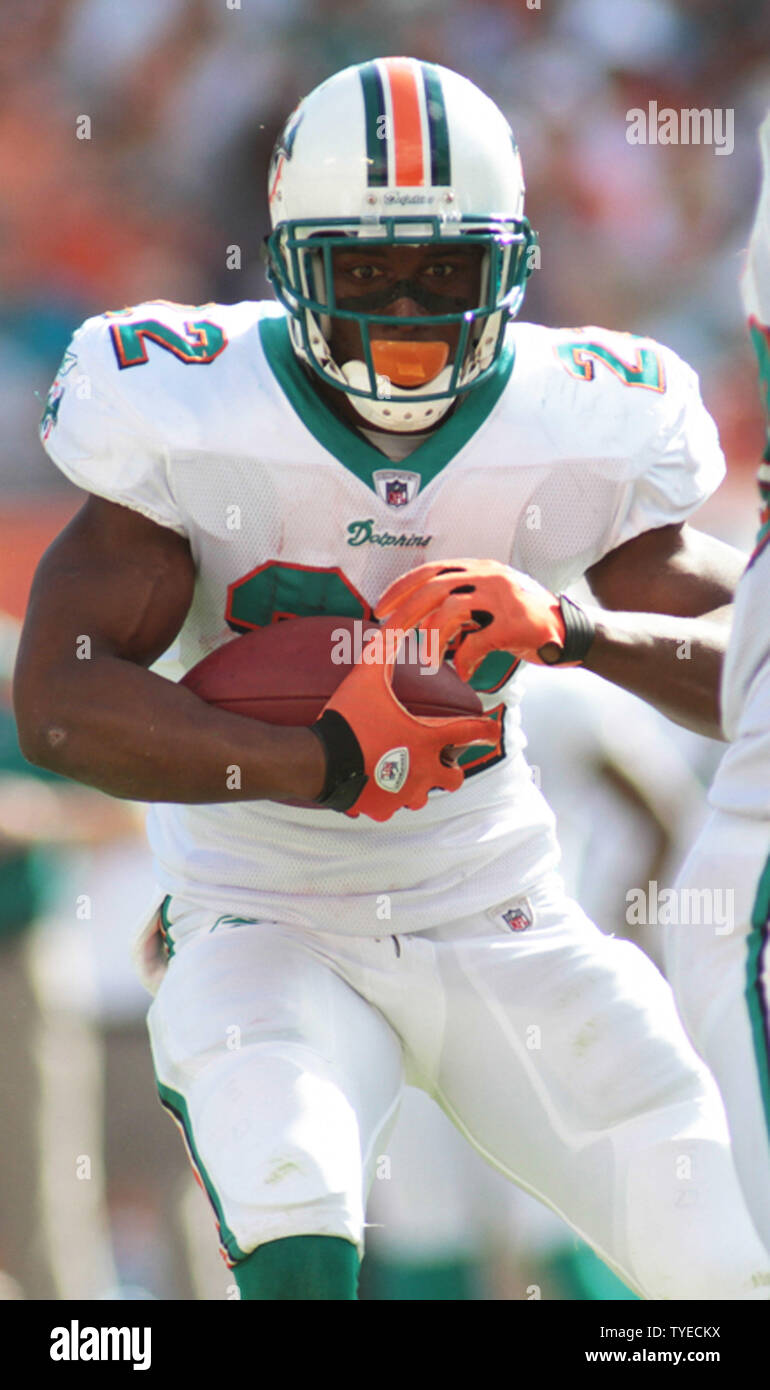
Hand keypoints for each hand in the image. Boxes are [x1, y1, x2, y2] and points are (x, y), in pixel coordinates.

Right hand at [311, 621, 497, 821]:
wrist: (318, 761)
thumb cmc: (347, 717)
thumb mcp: (367, 675)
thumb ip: (386, 645)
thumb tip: (399, 616)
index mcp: (428, 739)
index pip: (473, 733)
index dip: (486, 729)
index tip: (491, 728)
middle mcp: (424, 771)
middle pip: (454, 777)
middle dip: (448, 768)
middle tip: (432, 756)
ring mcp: (404, 795)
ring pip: (424, 796)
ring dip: (417, 784)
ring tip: (398, 771)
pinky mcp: (383, 810)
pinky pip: (393, 808)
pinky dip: (387, 799)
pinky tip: (373, 784)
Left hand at [375, 559, 578, 677]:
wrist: (572, 634)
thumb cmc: (527, 621)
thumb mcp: (493, 601)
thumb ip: (464, 601)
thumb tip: (423, 616)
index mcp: (481, 569)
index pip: (432, 570)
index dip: (402, 587)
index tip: (382, 606)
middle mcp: (490, 577)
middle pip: (434, 588)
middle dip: (405, 612)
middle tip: (387, 634)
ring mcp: (504, 599)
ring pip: (450, 611)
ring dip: (432, 639)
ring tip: (429, 660)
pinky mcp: (516, 625)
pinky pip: (476, 642)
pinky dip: (464, 661)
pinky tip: (464, 674)